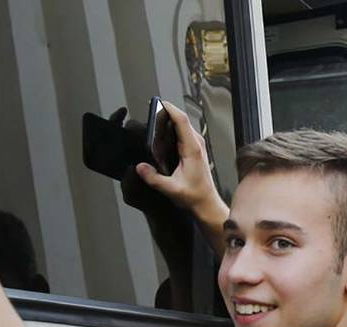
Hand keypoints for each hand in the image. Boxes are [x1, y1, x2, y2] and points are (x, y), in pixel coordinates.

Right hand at [135, 101, 226, 223]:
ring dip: (170, 120)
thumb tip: (140, 167)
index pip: (182, 120)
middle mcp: (196, 144)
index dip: (170, 109)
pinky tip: (163, 133)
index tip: (159, 103)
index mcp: (192, 149)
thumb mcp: (171, 189)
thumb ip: (154, 178)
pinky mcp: (195, 149)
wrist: (206, 203)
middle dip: (167, 112)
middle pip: (181, 119)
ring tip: (155, 119)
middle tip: (152, 110)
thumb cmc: (194, 195)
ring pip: (183, 125)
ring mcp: (197, 146)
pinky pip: (183, 132)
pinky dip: (173, 128)